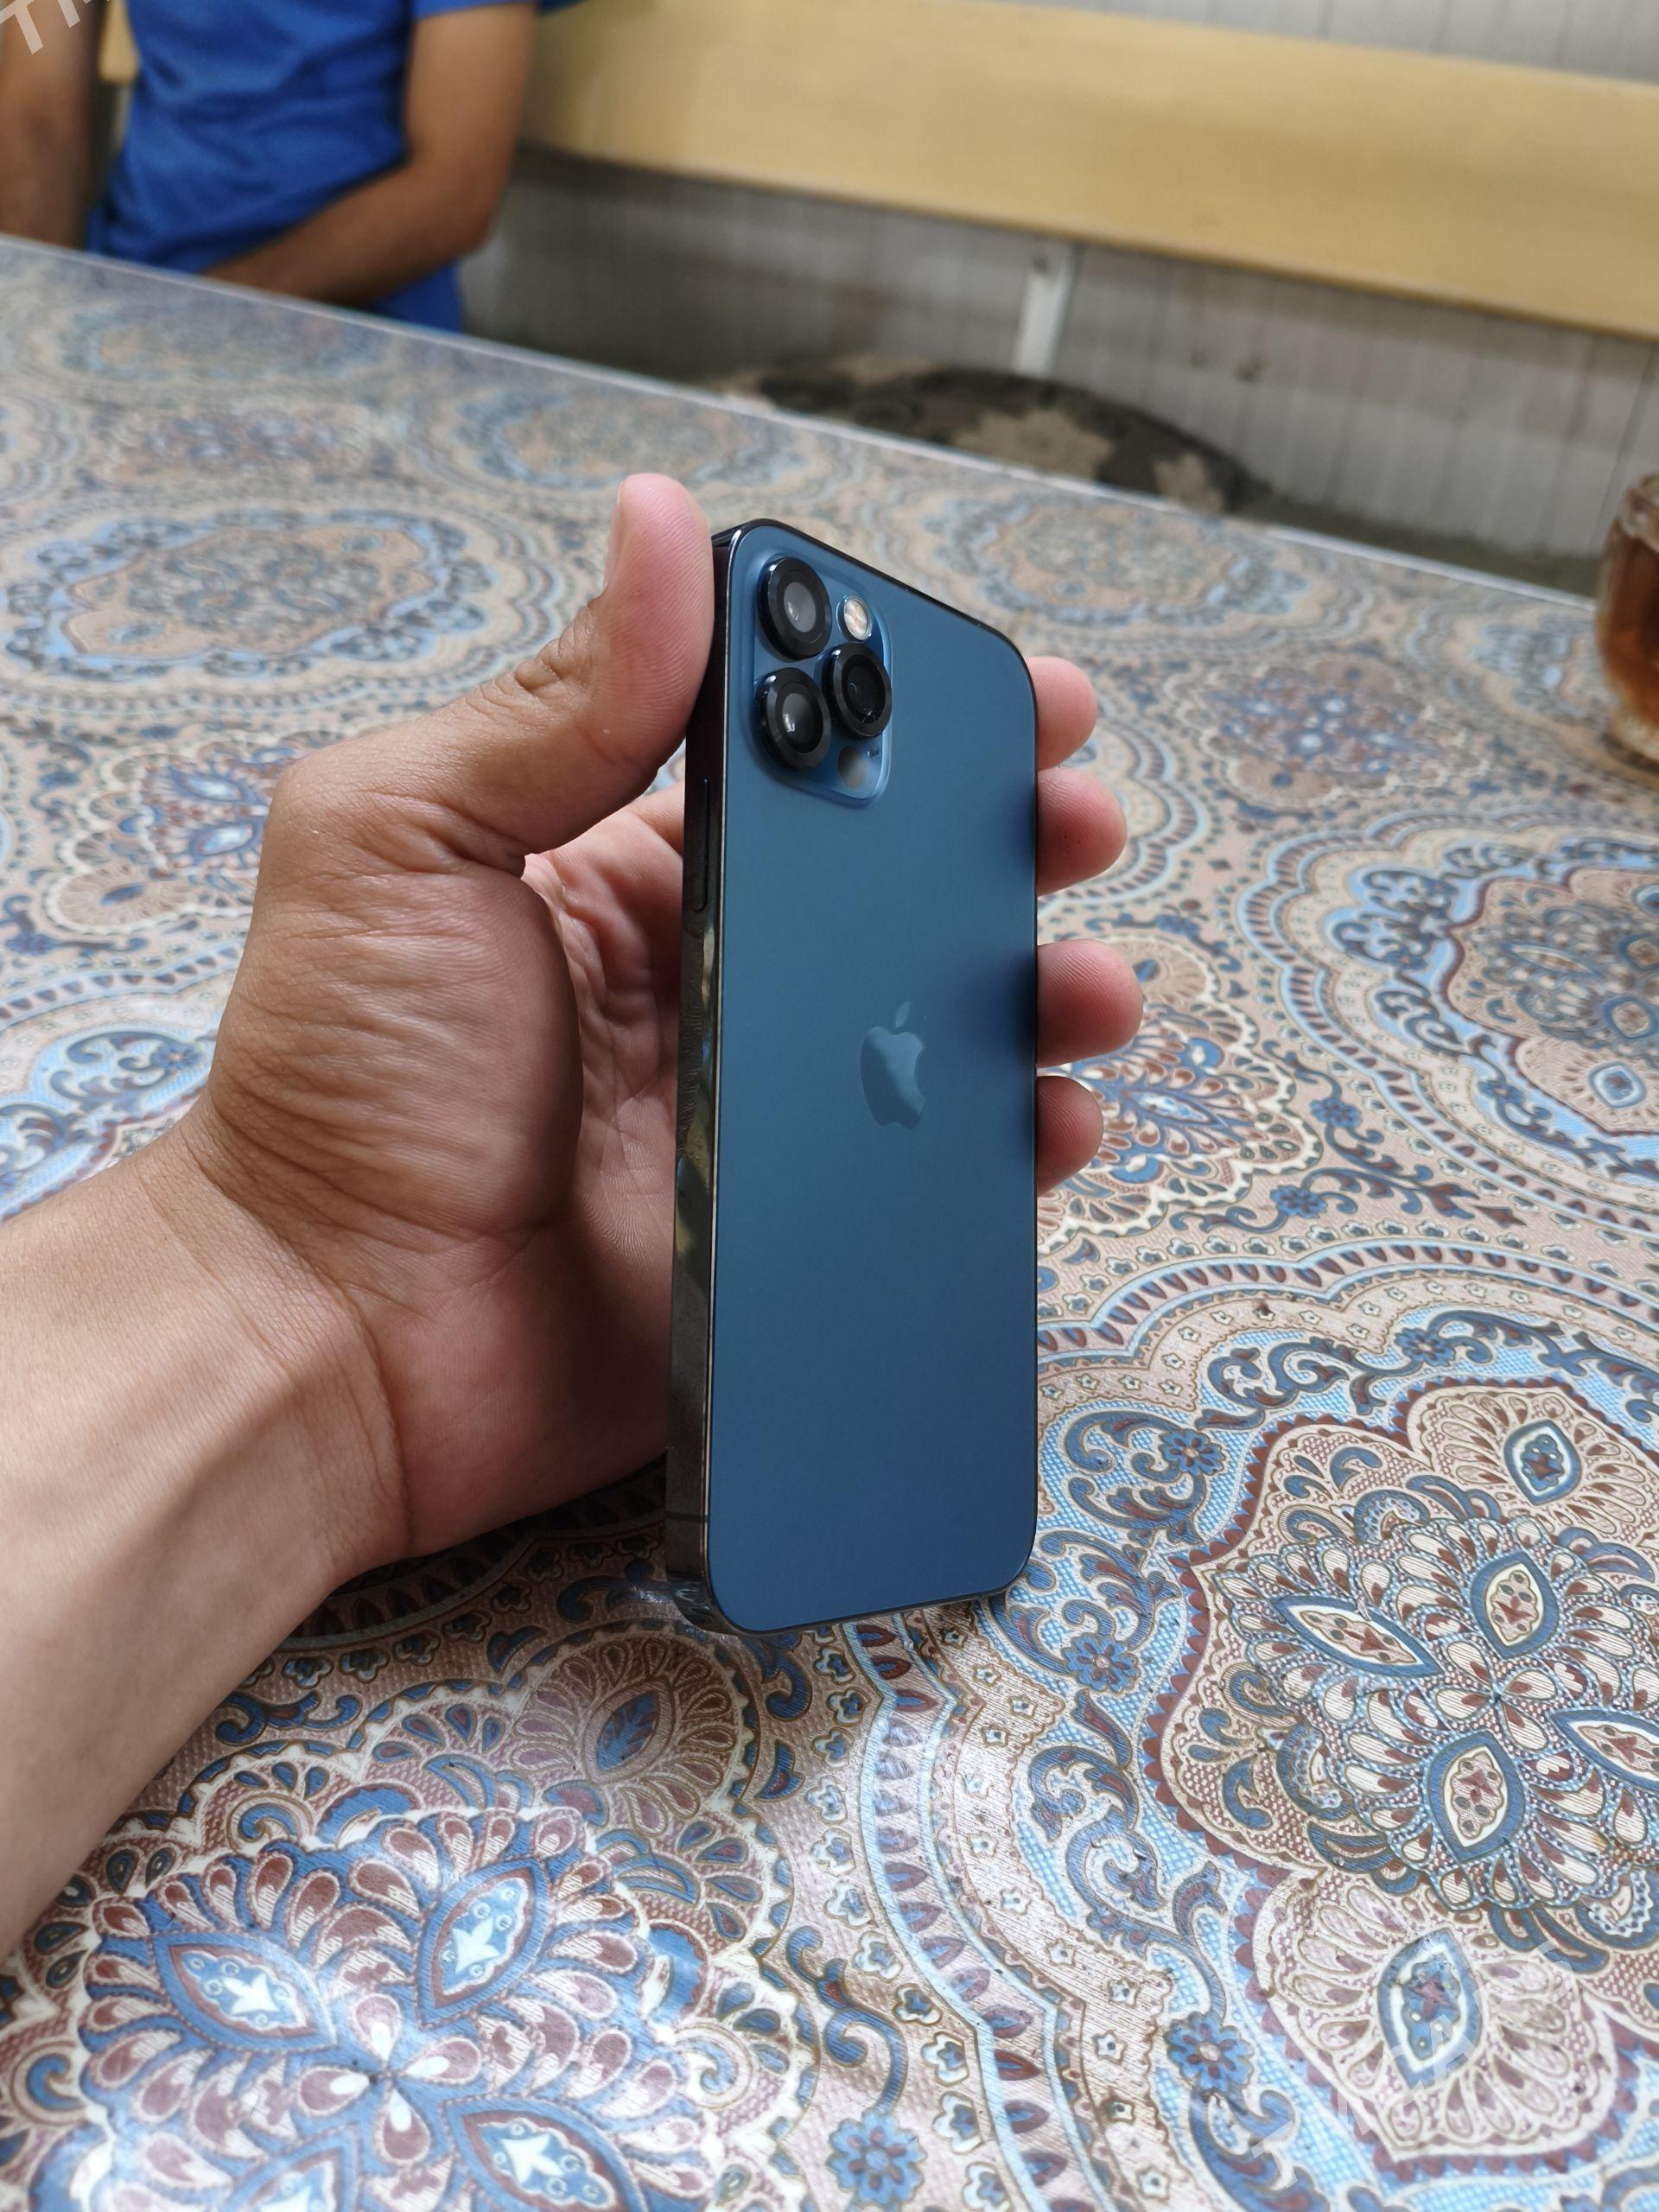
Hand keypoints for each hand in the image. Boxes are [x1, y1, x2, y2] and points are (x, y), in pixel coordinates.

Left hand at [161, 476, 1140, 1570]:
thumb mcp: (405, 841)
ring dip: (1036, 989)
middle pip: (896, 889)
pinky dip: (1015, 1145)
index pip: (796, 766)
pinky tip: (1055, 1117)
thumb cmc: (342, 1079)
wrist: (338, 1334)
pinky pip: (934, 1174)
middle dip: (1005, 842)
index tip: (1007, 688)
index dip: (904, 717)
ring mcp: (762, 1108)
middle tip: (1077, 821)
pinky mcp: (794, 1229)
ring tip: (1087, 986)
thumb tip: (660, 522)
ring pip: (939, 1028)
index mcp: (621, 868)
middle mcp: (710, 977)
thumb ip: (551, 702)